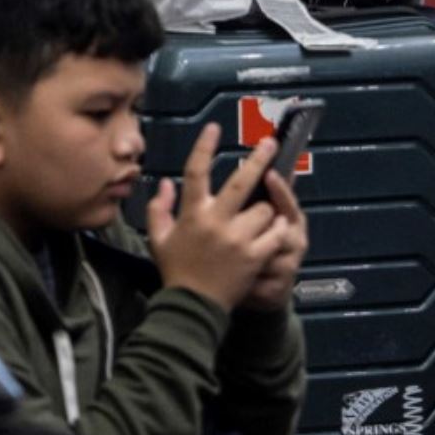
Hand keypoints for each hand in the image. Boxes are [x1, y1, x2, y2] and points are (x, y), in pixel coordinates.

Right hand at [148, 124, 295, 311]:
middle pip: (242, 182)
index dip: (205, 147)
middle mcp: (216, 221)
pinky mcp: (255, 256)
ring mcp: (238, 239)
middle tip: (271, 143)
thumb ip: (158, 207)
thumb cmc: (175, 270)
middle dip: (259, 159)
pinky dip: (277, 228)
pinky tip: (276, 226)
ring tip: (263, 213)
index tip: (215, 128)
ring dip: (265, 209)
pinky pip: (275, 234)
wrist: (192, 306)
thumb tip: (166, 182)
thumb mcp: (158, 238)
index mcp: (192, 213)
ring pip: (263, 210)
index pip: (196, 171)